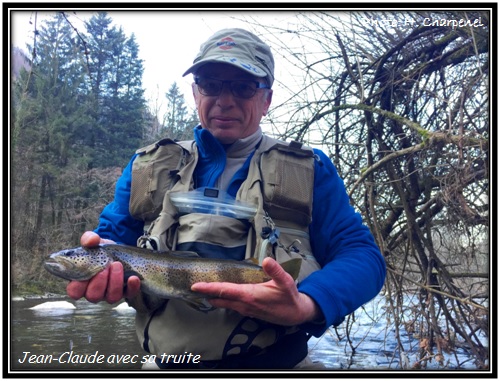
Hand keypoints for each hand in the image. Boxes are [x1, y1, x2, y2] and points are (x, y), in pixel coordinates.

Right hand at [66, 231, 140, 303]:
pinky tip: (133, 277)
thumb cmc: (100, 250)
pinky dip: (132, 287)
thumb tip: (91, 241)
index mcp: (81, 282)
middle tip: (106, 266)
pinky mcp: (126, 291)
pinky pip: (129, 294)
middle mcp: (95, 291)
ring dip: (115, 282)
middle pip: (94, 296)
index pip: (75, 292)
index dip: (79, 286)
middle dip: (100, 282)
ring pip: (111, 297)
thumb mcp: (94, 242)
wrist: (117, 250)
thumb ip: (89, 239)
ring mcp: (110, 293)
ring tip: (117, 265)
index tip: (87, 272)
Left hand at [191, 257, 322, 325]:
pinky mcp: (249, 312)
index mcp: (250, 295)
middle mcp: (244, 304)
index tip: (195, 286)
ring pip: (224, 303)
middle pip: (220, 298)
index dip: (209, 288)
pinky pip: (231, 306)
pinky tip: (219, 295)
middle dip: (206, 293)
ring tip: (202, 290)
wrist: (296, 314)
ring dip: (213, 297)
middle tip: (192, 287)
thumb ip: (276, 271)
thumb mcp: (286, 282)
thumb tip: (266, 260)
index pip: (224, 291)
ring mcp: (246, 309)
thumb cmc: (290, 297)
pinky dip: (222, 300)